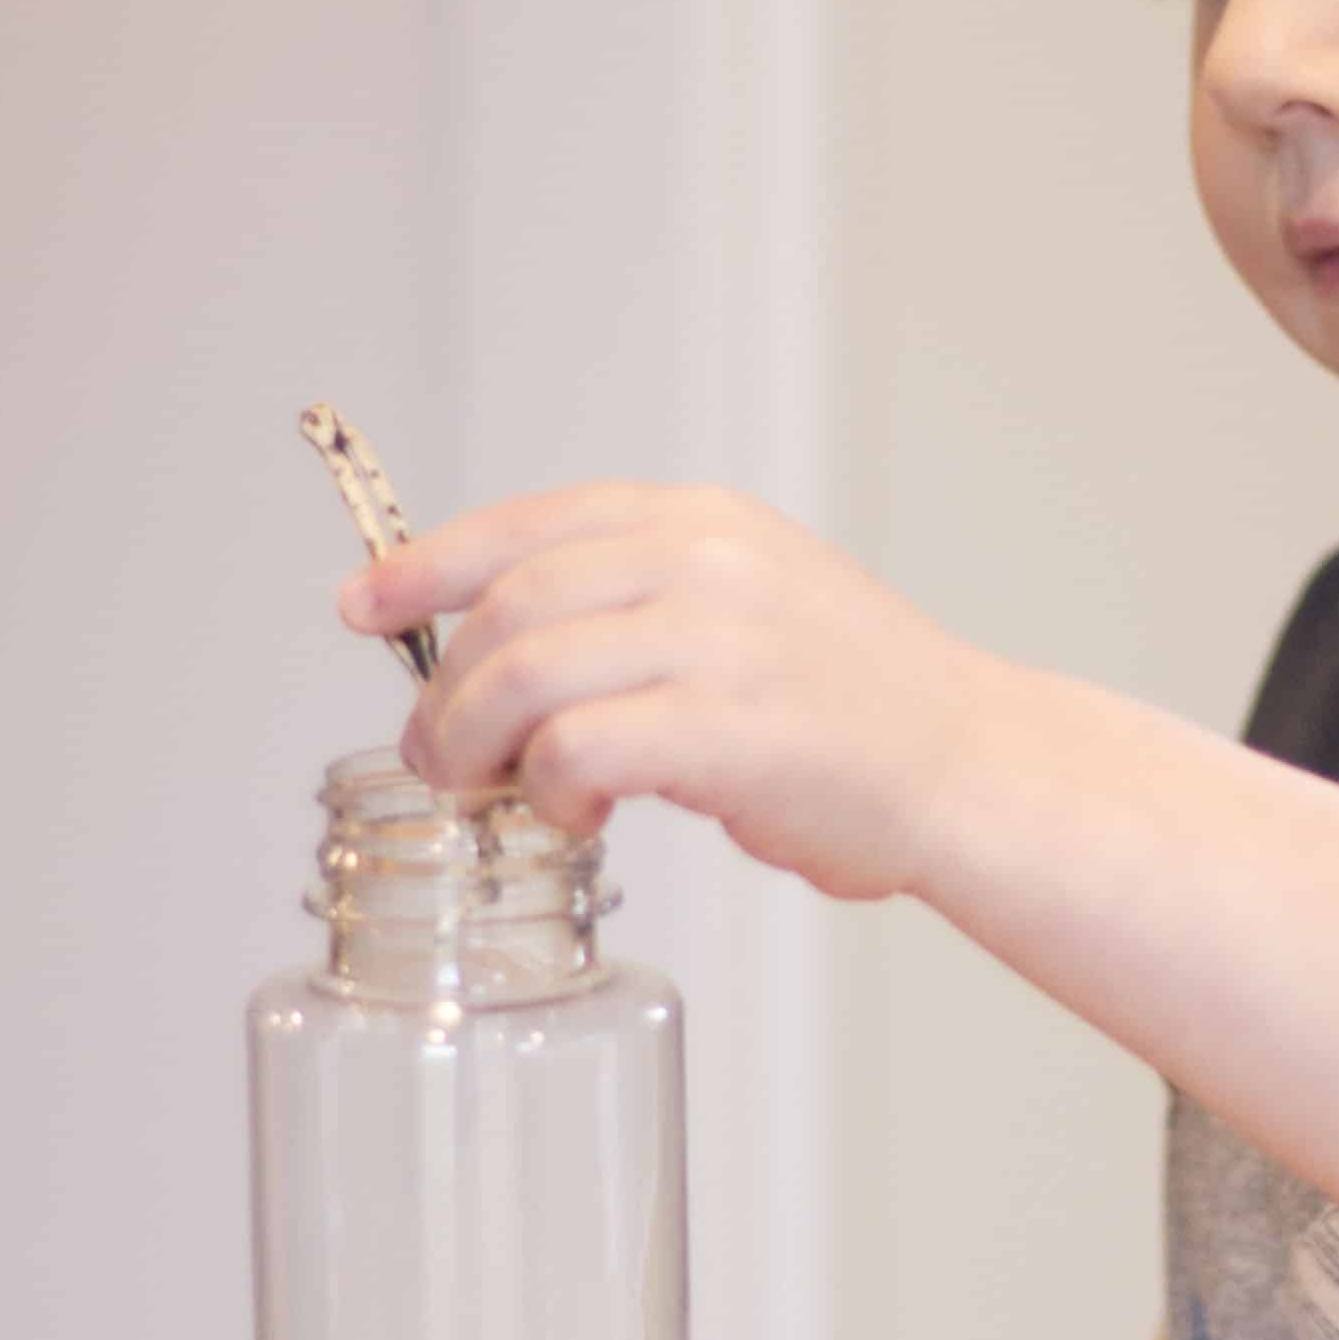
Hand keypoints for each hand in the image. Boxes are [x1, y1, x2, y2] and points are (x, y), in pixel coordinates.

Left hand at [342, 485, 1007, 903]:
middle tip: (437, 757)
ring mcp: (721, 642)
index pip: (531, 523)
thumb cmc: (859, 710)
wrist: (973, 766)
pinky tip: (575, 817)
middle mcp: (705, 563)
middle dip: (447, 690)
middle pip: (509, 606)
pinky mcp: (731, 730)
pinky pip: (580, 748)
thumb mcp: (755, 603)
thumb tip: (511, 653)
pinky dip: (550, 790)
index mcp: (703, 522)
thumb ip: (646, 603)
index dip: (428, 563)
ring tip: (487, 795)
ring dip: (477, 745)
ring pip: (527, 674)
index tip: (365, 603)